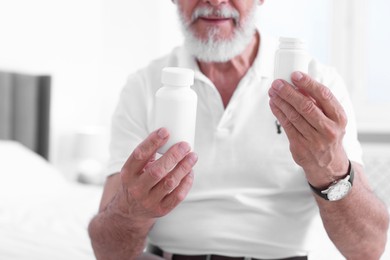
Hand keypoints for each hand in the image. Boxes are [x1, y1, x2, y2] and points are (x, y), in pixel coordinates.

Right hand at [116, 128, 197, 220]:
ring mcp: (149, 201)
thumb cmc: (136, 182)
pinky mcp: (161, 210)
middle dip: (174, 156)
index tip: (166, 131)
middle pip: (157, 170)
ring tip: (193, 156)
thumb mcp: (133, 169)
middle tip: (185, 145)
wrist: (129, 211)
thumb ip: (147, 155)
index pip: (139, 155)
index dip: (153, 142)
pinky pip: (178, 195)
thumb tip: (170, 136)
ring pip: (170, 182)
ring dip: (184, 167)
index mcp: (128, 174)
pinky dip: (186, 182)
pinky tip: (190, 172)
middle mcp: (136, 188)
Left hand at [268, 72, 348, 186]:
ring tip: (272, 92)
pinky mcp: (300, 147)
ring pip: (294, 116)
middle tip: (277, 83)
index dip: (308, 83)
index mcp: (339, 118)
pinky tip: (273, 104)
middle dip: (288, 92)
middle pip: (305, 106)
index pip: (323, 96)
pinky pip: (287, 126)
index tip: (295, 75)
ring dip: (280, 101)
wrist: (328, 165)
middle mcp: (328, 129)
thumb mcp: (333, 120)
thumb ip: (319, 104)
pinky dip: (278, 113)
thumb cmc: (328, 135)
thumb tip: (298, 84)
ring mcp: (314, 140)